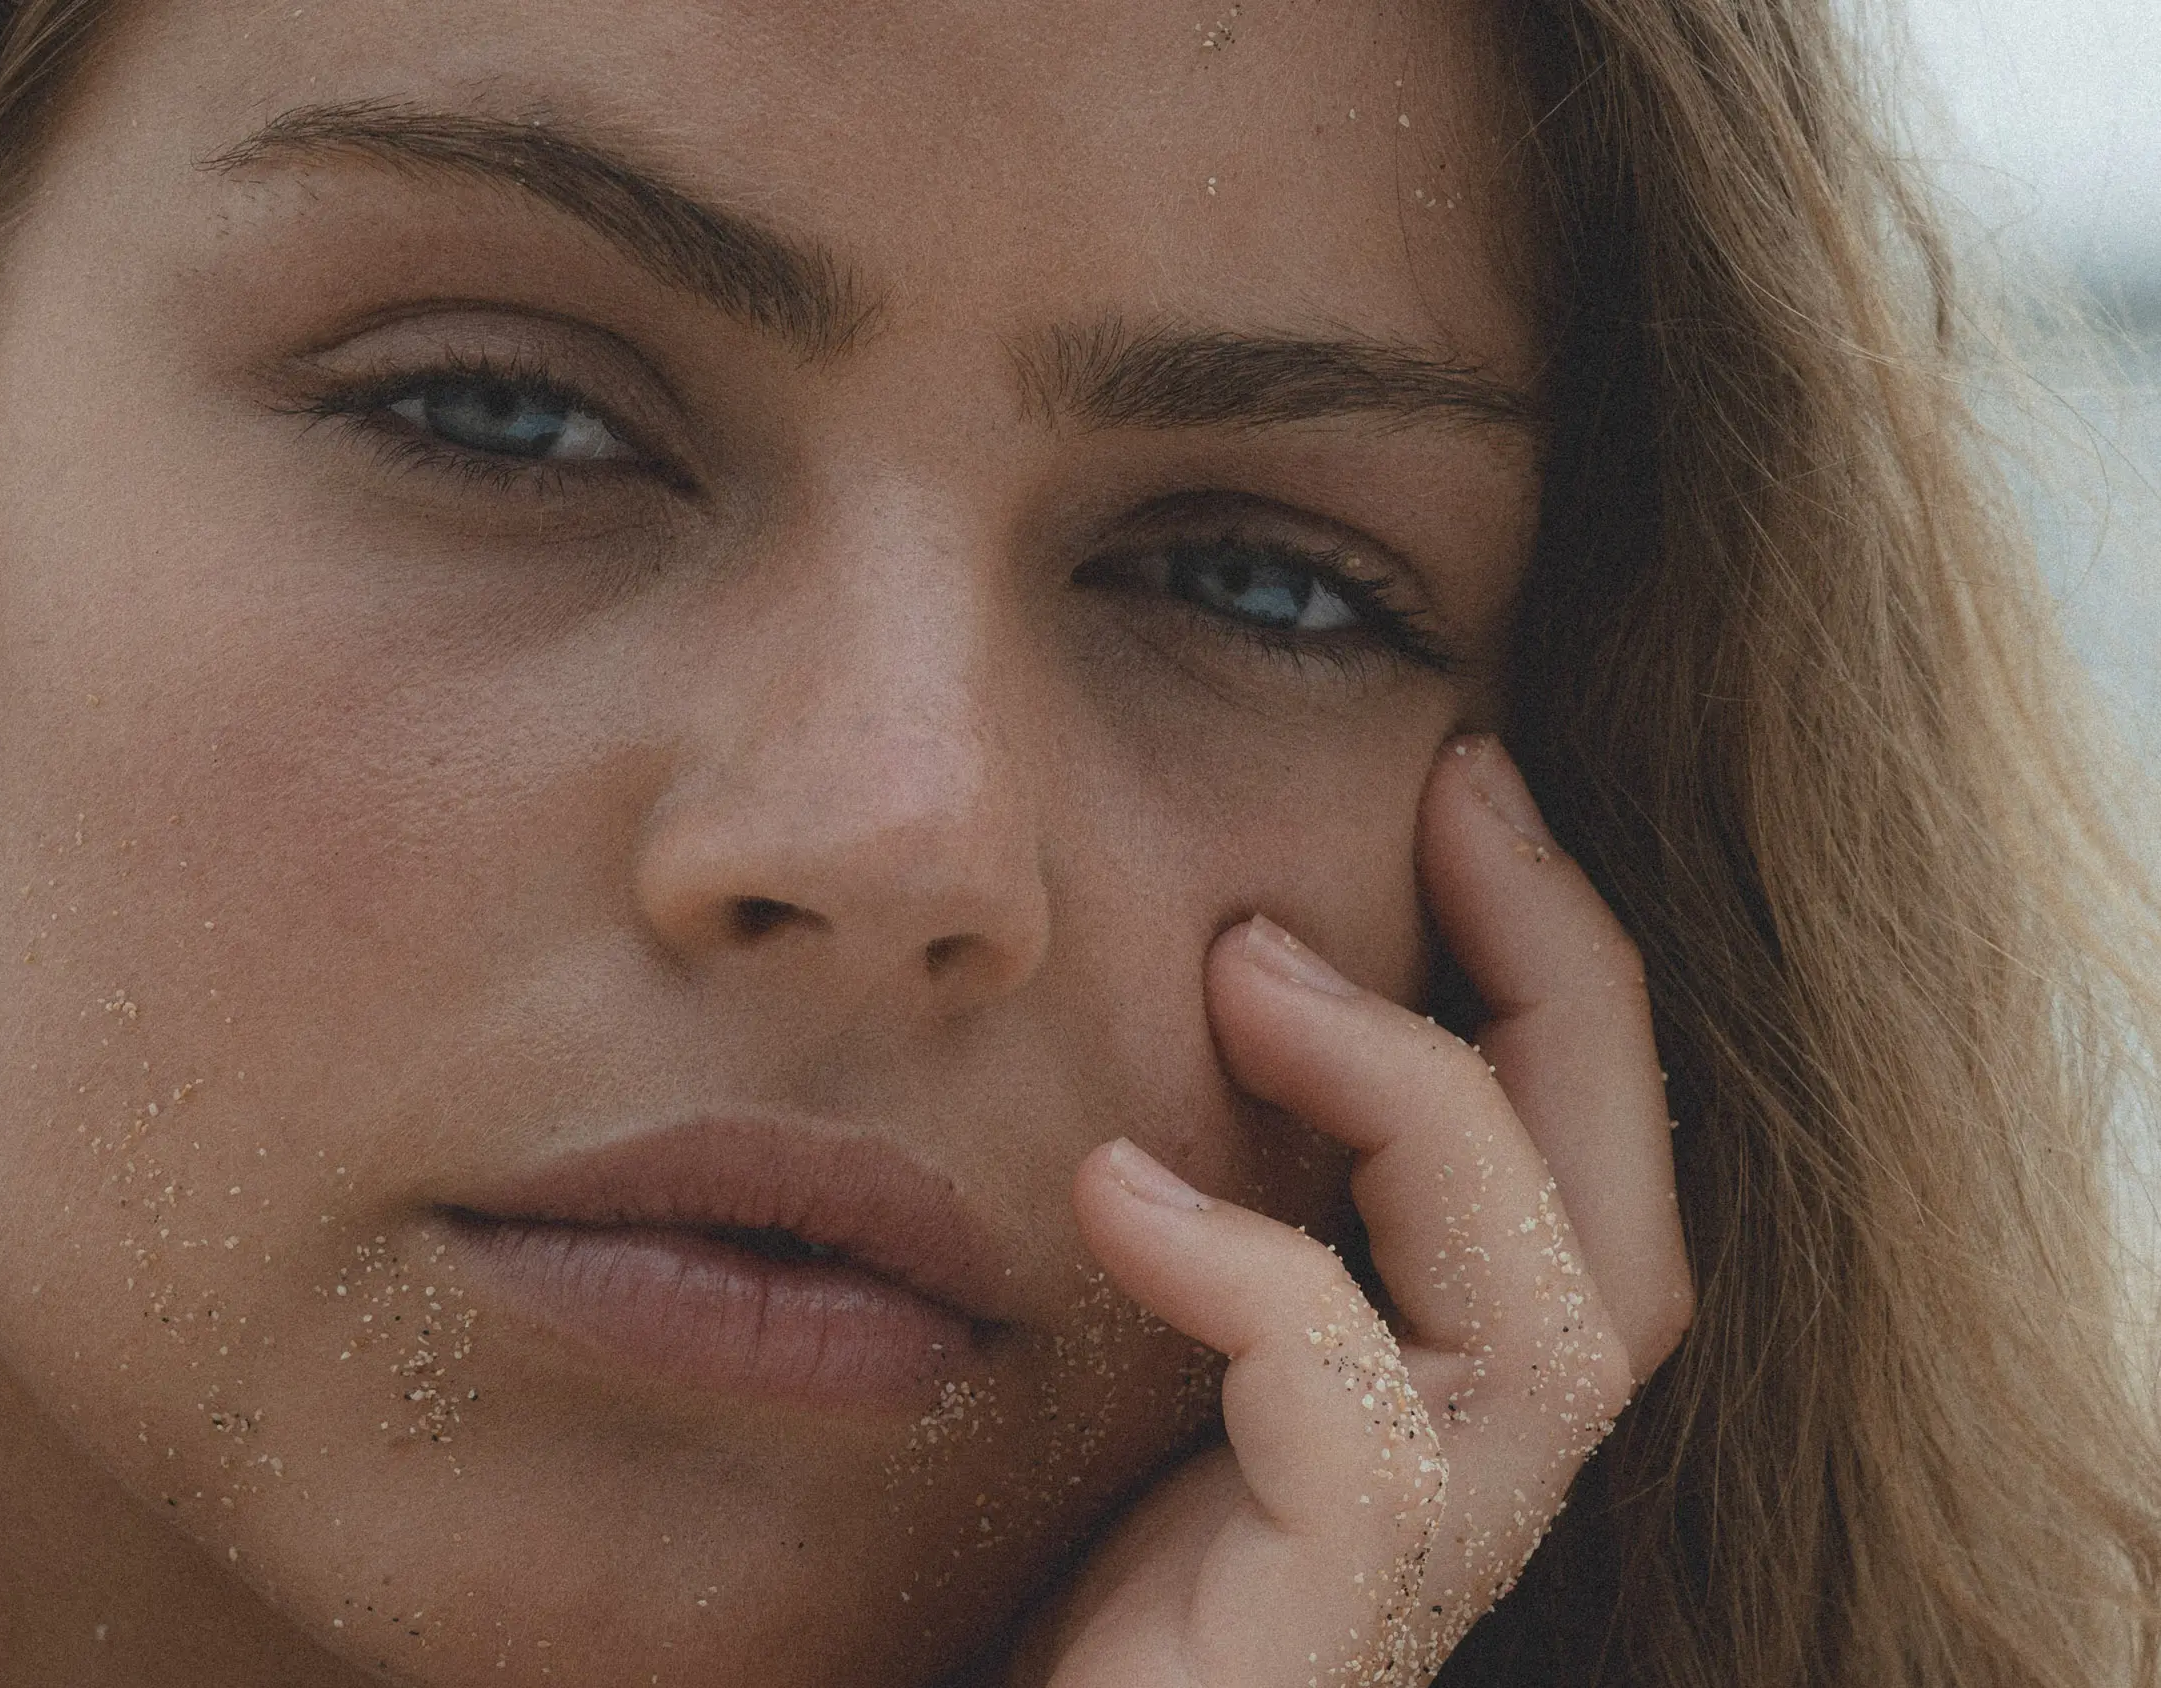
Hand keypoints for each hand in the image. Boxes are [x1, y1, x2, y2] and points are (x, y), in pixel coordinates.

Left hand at [1019, 736, 1694, 1687]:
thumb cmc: (1053, 1570)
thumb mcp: (1138, 1339)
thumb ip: (1198, 1196)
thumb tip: (1178, 960)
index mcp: (1440, 1390)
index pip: (1575, 1159)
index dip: (1552, 960)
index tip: (1462, 777)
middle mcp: (1473, 1475)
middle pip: (1627, 1214)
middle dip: (1568, 974)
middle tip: (1460, 783)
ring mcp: (1422, 1560)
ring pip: (1554, 1305)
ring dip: (1420, 1095)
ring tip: (1252, 964)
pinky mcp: (1332, 1624)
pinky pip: (1357, 1426)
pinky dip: (1252, 1275)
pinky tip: (1112, 1189)